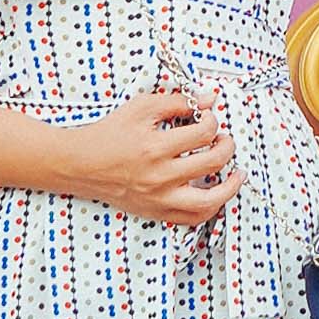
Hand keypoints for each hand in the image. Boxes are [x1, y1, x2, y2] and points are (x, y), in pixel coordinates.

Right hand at [69, 80, 234, 228]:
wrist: (81, 164)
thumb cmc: (109, 134)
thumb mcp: (141, 108)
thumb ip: (177, 102)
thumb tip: (208, 99)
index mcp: (155, 147)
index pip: (203, 133)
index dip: (213, 121)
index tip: (208, 118)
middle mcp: (159, 176)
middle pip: (212, 163)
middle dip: (226, 146)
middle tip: (224, 139)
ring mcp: (158, 198)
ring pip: (207, 201)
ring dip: (229, 187)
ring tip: (237, 174)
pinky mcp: (155, 212)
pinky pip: (190, 219)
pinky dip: (209, 208)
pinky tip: (216, 195)